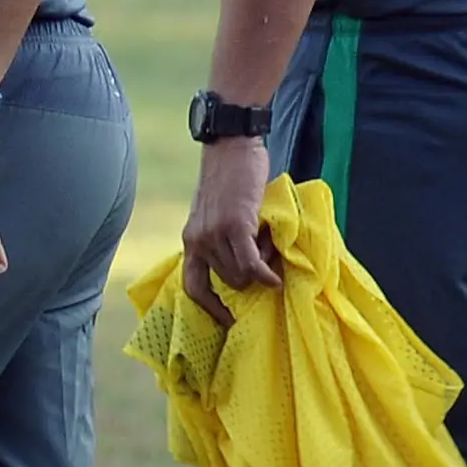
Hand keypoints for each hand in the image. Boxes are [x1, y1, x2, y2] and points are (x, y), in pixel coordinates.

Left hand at [180, 136, 282, 326]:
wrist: (231, 146)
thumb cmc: (231, 179)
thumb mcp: (217, 214)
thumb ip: (224, 239)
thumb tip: (248, 271)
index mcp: (191, 240)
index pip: (192, 286)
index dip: (209, 308)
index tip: (228, 320)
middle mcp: (197, 241)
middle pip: (226, 283)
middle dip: (250, 279)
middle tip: (268, 257)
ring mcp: (213, 234)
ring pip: (240, 276)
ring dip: (261, 269)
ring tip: (270, 245)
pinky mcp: (234, 226)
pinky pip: (250, 264)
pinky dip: (264, 274)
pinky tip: (275, 278)